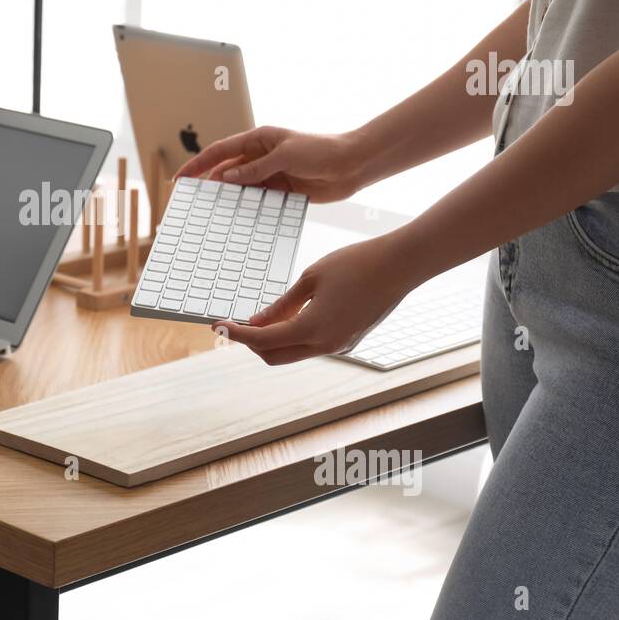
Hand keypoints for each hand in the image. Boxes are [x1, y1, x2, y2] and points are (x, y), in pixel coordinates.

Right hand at [174, 126, 365, 202]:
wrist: (352, 165)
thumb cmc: (322, 150)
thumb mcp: (287, 155)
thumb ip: (256, 168)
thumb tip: (227, 177)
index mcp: (258, 139)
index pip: (219, 151)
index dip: (197, 164)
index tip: (180, 179)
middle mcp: (260, 156)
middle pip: (227, 171)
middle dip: (209, 186)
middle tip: (192, 203)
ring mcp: (270, 174)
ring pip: (240, 188)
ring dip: (228, 200)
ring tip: (211, 216)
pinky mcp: (280, 190)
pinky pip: (257, 200)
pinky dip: (247, 210)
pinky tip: (237, 221)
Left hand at [215, 234, 423, 364]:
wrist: (401, 265)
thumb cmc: (355, 263)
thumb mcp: (311, 278)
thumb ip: (281, 306)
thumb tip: (257, 322)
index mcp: (313, 330)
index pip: (262, 341)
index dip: (236, 334)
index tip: (217, 325)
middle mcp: (327, 346)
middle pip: (275, 356)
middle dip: (251, 343)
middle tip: (235, 324)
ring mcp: (341, 346)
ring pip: (294, 352)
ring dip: (273, 340)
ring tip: (260, 317)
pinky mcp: (349, 340)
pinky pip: (312, 345)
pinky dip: (294, 336)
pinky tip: (289, 317)